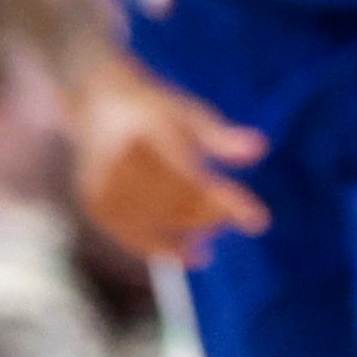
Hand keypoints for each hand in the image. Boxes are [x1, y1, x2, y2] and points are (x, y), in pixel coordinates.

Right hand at [66, 52, 270, 266]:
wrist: (97, 103)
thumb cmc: (153, 109)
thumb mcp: (188, 113)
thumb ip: (221, 136)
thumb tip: (260, 149)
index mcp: (147, 132)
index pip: (194, 177)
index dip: (226, 202)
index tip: (259, 221)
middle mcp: (120, 161)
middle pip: (176, 203)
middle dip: (210, 217)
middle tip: (237, 221)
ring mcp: (103, 185)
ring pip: (157, 224)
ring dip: (189, 235)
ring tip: (213, 238)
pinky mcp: (95, 204)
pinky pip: (132, 236)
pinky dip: (160, 247)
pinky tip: (187, 254)